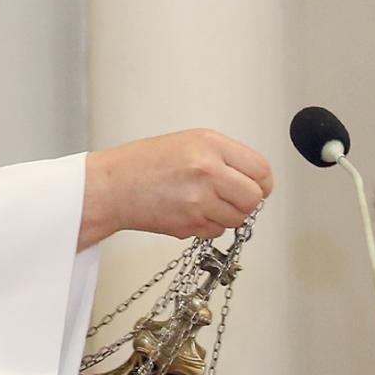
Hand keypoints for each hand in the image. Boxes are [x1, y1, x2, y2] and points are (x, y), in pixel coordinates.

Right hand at [80, 129, 273, 249]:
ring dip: (226, 216)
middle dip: (247, 202)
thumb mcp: (188, 143)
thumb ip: (224, 157)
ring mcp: (199, 199)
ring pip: (237, 219)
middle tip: (232, 199)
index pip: (260, 169)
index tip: (257, 187)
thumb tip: (253, 179)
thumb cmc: (143, 164)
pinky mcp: (189, 223)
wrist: (112, 187)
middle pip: (254, 198)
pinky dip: (208, 226)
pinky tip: (189, 212)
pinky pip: (217, 231)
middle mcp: (207, 170)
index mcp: (210, 145)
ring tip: (204, 204)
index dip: (262, 183)